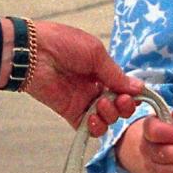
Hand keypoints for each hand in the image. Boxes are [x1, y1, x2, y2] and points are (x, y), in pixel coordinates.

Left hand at [22, 20, 141, 128]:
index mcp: (101, 69)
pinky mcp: (70, 112)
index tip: (135, 95)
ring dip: (110, 115)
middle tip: (120, 100)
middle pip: (118, 105)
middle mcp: (94, 86)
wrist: (33, 52)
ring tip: (101, 103)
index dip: (131, 94)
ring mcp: (83, 100)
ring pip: (107, 118)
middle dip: (124, 106)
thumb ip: (116, 74)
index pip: (123, 87)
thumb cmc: (63, 44)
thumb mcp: (96, 53)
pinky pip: (88, 128)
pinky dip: (96, 127)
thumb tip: (139, 89)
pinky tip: (93, 118)